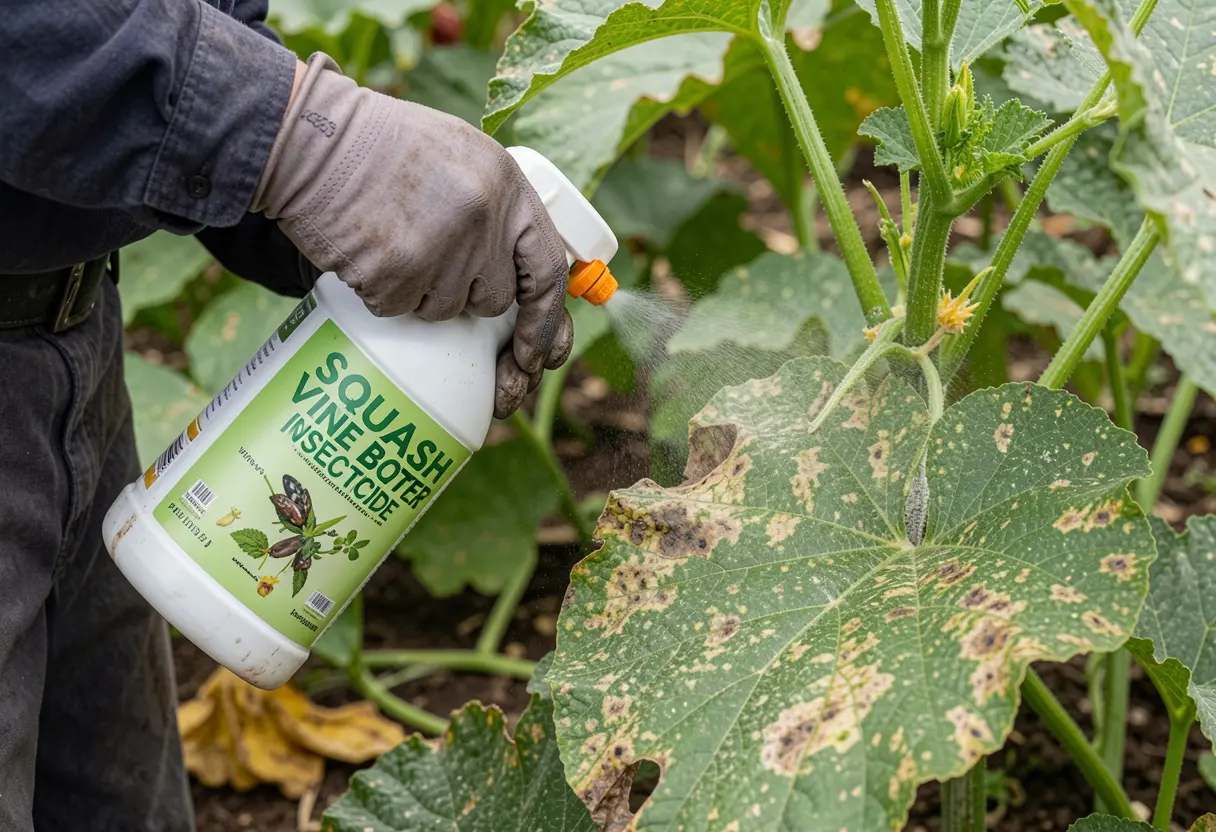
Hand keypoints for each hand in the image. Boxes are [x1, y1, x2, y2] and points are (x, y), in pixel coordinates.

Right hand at [253, 54, 573, 417]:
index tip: (538, 352)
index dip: (545, 318)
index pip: (547, 269)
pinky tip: (368, 248)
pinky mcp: (398, 274)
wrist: (311, 141)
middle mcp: (483, 219)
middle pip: (494, 298)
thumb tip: (522, 272)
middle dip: (466, 294)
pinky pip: (399, 308)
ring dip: (419, 289)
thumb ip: (497, 206)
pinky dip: (382, 290)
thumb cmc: (382, 146)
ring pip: (445, 308)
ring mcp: (443, 249)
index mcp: (507, 185)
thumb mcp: (461, 156)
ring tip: (392, 237)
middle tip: (428, 257)